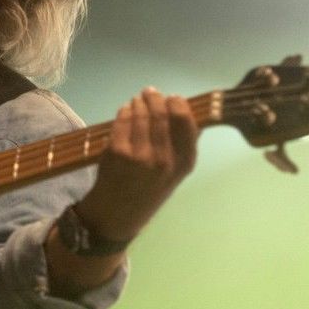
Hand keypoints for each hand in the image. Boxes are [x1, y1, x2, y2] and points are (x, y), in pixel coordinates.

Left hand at [74, 86, 199, 241]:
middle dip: (155, 98)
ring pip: (141, 113)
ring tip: (137, 100)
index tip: (173, 98)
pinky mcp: (117, 150)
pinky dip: (124, 110)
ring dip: (139, 102)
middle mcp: (165, 158)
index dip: (179, 105)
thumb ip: (183, 147)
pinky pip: (123, 119)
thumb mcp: (175, 174)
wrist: (118, 215)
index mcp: (184, 163)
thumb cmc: (148, 191)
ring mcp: (140, 154)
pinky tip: (126, 110)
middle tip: (150, 92)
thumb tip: (191, 115)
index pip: (187, 122)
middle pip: (162, 113)